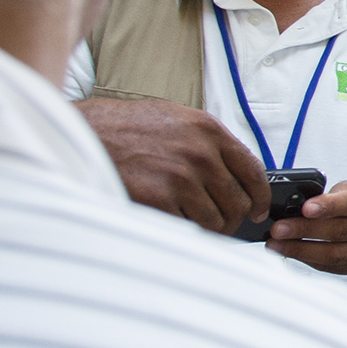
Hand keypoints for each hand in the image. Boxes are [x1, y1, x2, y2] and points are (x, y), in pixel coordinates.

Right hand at [77, 97, 270, 234]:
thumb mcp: (177, 119)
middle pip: (238, 201)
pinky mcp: (159, 199)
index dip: (260, 196)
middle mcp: (200, 153)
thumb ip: (208, 142)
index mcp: (208, 130)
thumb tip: (234, 172)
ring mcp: (181, 177)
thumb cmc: (128, 126)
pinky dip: (183, 228)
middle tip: (225, 222)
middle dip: (234, 217)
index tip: (258, 208)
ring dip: (210, 227)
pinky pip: (188, 226)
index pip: (253, 171)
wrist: (86, 133)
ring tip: (197, 223)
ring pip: (216, 219)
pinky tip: (173, 219)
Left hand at [268, 179, 346, 276]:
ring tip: (277, 245)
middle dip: (304, 230)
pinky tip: (292, 252)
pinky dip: (309, 260)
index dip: (328, 206)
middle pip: (339, 231)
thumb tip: (299, 205)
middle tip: (279, 228)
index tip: (305, 208)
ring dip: (301, 250)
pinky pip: (332, 267)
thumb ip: (332, 194)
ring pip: (333, 254)